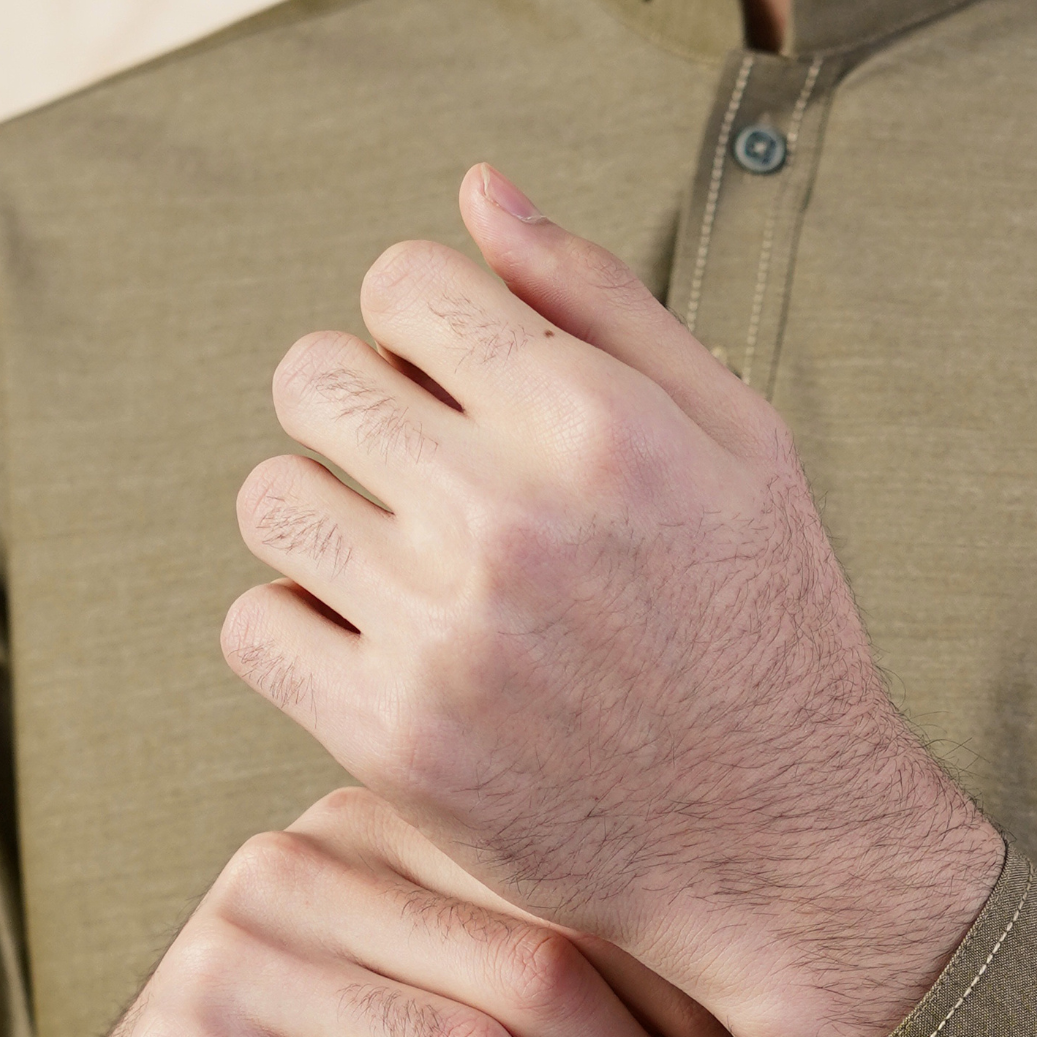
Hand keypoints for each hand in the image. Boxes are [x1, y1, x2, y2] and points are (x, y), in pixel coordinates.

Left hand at [221, 164, 1002, 1036]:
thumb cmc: (766, 627)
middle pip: (309, 380)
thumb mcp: (738, 440)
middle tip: (416, 479)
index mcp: (591, 422)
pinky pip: (253, 627)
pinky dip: (296, 630)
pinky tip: (372, 645)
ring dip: (320, 518)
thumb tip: (474, 189)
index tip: (456, 390)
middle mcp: (506, 518)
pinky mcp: (392, 740)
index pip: (399, 285)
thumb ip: (601, 302)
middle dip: (355, 410)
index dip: (417, 327)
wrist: (783, 846)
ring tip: (396, 564)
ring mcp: (439, 635)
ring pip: (270, 500)